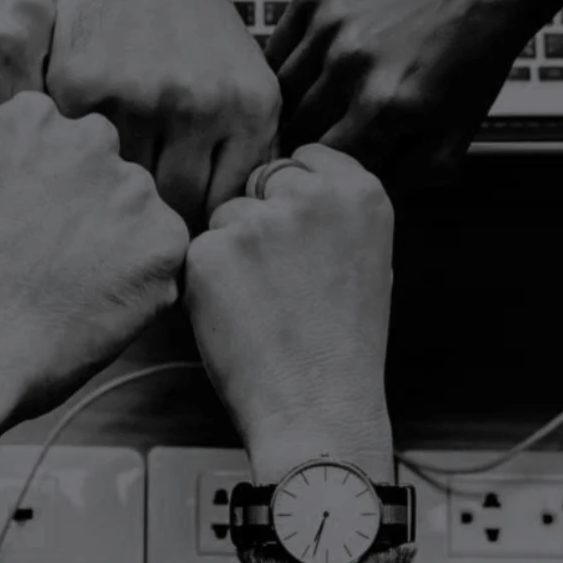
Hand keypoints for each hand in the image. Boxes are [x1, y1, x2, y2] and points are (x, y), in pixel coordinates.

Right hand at [0, 91, 189, 419]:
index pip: (62, 138)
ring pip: (138, 211)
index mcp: (33, 118)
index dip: (48, 185)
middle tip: (55, 259)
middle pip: (105, 168)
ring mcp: (133, 188)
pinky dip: (140, 283)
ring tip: (72, 289)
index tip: (30, 220)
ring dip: (118, 243)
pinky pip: (162, 256)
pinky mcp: (165, 239)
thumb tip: (47, 178)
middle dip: (89, 206)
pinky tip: (95, 306)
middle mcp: (89, 138)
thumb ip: (18, 166)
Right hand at [49, 0, 280, 225]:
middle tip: (141, 227)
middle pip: (175, 208)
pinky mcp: (80, 88)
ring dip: (113, 194)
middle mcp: (197, 104)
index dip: (203, 229)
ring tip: (107, 198)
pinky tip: (79, 156)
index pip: (224, 206)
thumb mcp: (246, 80)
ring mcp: (135, 97)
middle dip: (159, 221)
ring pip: (121, 187)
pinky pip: (78, 154)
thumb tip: (231, 235)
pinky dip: (78, 160)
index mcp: (248, 107)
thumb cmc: (197, 26)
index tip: (183, 234)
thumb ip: (245, 153)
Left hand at [185, 144, 394, 481]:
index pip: (306, 157)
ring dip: (231, 251)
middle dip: (260, 218)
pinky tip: (238, 317)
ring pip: (225, 217)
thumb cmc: (341, 343)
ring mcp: (258, 221)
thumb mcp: (365, 258)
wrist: (318, 405)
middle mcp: (310, 195)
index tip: (299, 234)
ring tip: (264, 304)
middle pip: (260, 181)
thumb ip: (332, 211)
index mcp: (359, 192)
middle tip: (280, 280)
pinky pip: (197, 252)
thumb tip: (289, 180)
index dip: (294, 196)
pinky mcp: (211, 251)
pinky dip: (206, 282)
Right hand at [266, 0, 554, 183]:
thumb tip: (364, 194)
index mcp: (387, 105)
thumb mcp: (458, 128)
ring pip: (280, 91)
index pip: (329, 162)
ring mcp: (330, 25)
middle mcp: (352, 63)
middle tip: (322, 139)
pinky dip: (286, 65)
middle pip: (297, 128)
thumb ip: (412, 174)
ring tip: (317, 106)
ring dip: (293, 105)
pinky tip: (312, 69)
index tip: (333, 168)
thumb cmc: (476, 52)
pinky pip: (278, 48)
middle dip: (309, 140)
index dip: (331, 169)